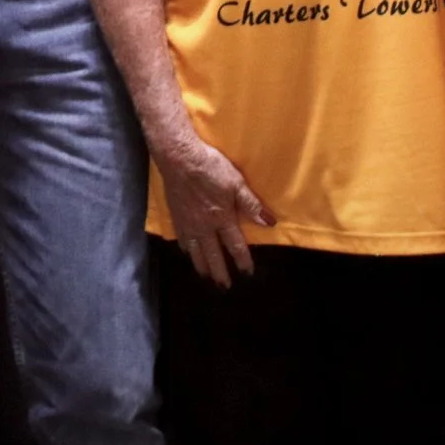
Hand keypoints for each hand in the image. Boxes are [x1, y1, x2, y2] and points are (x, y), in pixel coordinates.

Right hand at [157, 137, 273, 287]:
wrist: (178, 158)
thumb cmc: (210, 168)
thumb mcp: (236, 183)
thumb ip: (251, 204)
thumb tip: (270, 223)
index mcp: (222, 218)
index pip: (235, 245)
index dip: (242, 261)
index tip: (247, 273)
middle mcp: (204, 226)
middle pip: (212, 254)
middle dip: (219, 272)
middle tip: (223, 287)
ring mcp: (187, 222)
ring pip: (195, 251)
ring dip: (201, 266)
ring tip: (205, 276)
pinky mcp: (175, 215)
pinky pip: (181, 238)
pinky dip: (186, 249)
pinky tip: (186, 251)